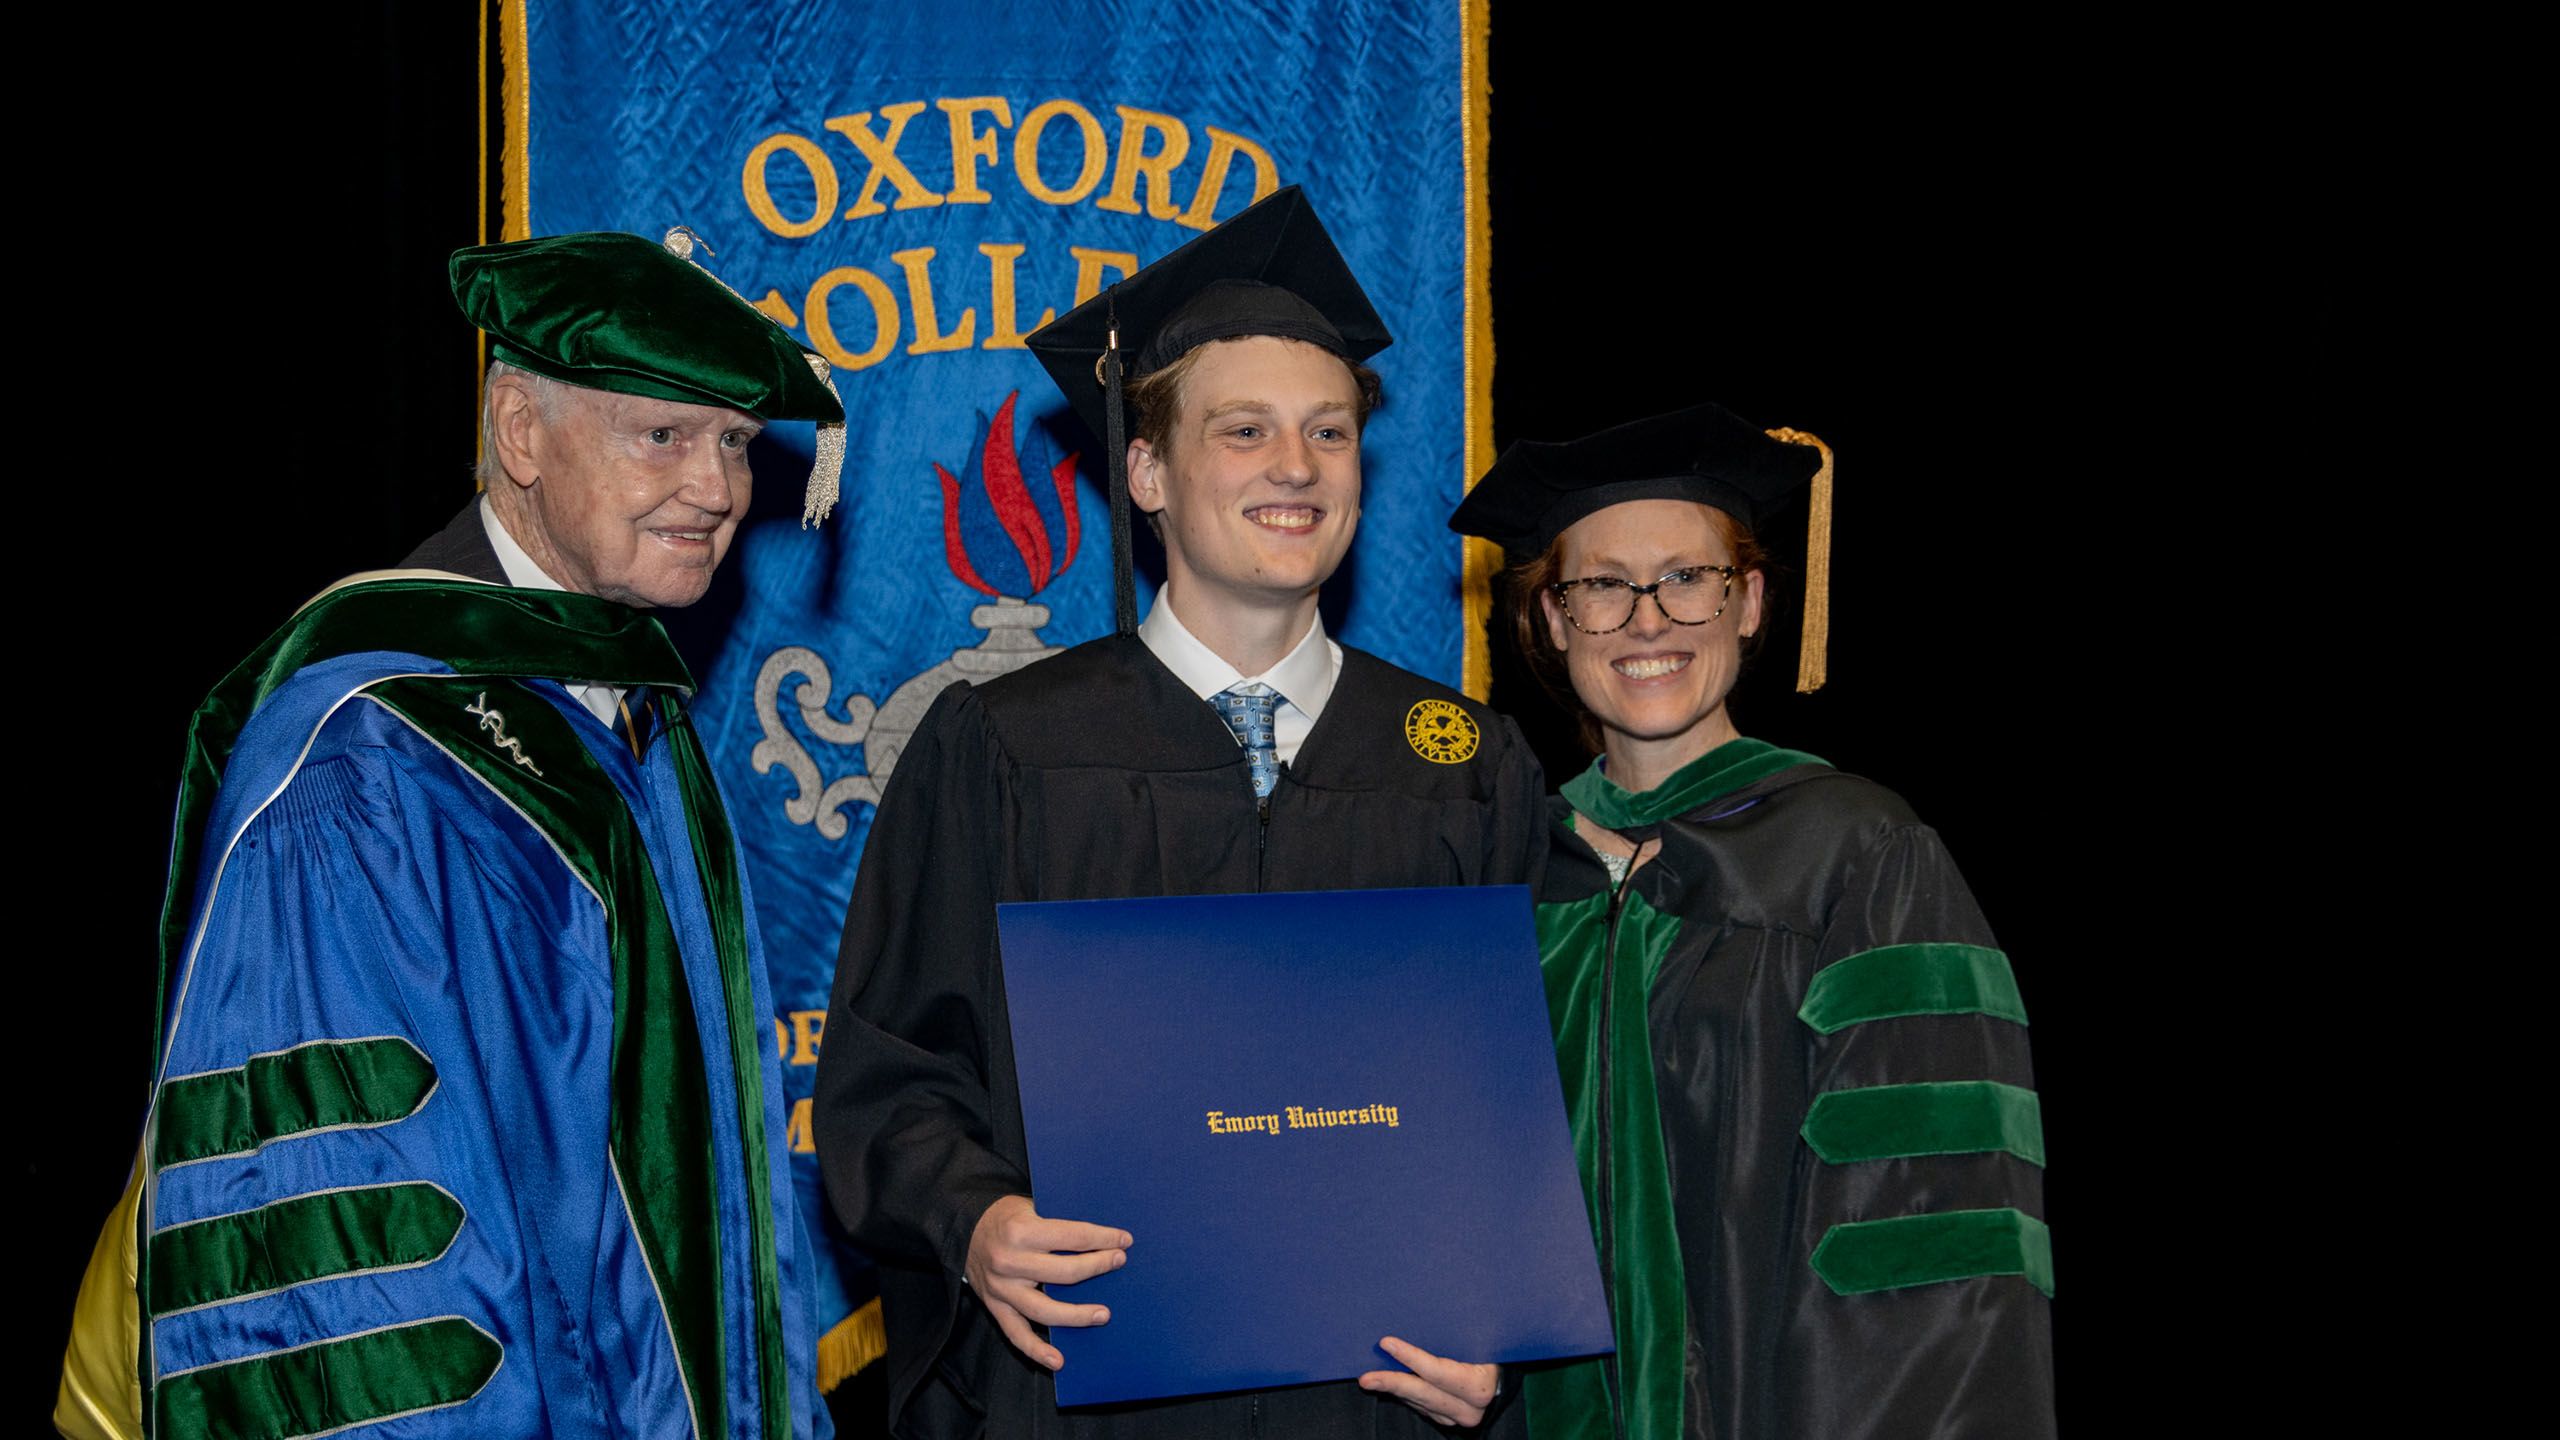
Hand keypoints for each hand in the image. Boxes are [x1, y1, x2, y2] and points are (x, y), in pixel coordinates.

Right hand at [964, 1194, 1130, 1369]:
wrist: (962, 1229)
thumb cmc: (1005, 1216)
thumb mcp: (1030, 1206)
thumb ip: (1058, 1221)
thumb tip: (1101, 1236)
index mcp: (1022, 1231)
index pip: (1073, 1237)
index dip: (1103, 1238)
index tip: (1124, 1240)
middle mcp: (1010, 1261)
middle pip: (1065, 1273)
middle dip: (1098, 1266)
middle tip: (1119, 1263)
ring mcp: (1002, 1288)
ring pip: (1045, 1310)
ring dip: (1077, 1315)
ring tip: (1104, 1315)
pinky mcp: (994, 1306)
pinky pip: (1017, 1334)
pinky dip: (1037, 1351)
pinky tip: (1058, 1361)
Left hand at [1359, 1336, 1499, 1428]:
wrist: (1505, 1378)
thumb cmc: (1493, 1349)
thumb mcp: (1482, 1339)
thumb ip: (1460, 1332)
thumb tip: (1429, 1309)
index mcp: (1479, 1386)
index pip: (1438, 1372)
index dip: (1411, 1358)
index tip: (1387, 1343)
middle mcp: (1468, 1408)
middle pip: (1423, 1393)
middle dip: (1392, 1383)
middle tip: (1366, 1377)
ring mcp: (1456, 1417)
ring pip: (1418, 1403)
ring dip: (1394, 1389)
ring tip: (1370, 1378)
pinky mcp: (1447, 1420)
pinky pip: (1420, 1406)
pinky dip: (1404, 1393)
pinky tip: (1389, 1382)